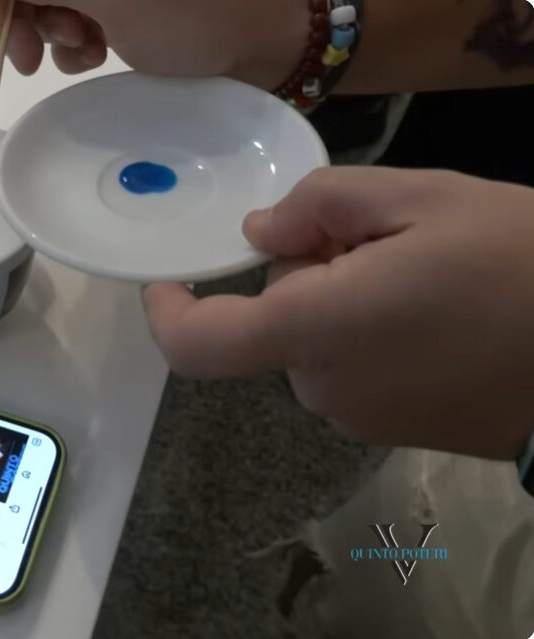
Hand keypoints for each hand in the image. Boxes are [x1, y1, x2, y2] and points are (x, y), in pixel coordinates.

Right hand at [0, 0, 308, 89]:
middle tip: (45, 56)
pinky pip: (80, 17)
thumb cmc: (190, 14)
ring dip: (56, 32)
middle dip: (31, 15)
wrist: (266, 42)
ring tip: (89, 53)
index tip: (12, 44)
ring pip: (52, 1)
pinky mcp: (128, 3)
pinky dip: (78, 42)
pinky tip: (98, 58)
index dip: (2, 1)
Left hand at [143, 167, 533, 460]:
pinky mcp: (394, 432)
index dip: (167, 313)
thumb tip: (261, 232)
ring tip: (428, 276)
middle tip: (384, 241)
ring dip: (342, 304)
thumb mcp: (424, 199)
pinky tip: (439, 314)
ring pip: (315, 344)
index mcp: (317, 331)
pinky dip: (370, 337)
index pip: (200, 345)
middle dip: (305, 276)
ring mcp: (359, 420)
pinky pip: (352, 372)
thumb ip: (322, 205)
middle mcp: (323, 388)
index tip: (166, 279)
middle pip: (273, 324)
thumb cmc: (520, 267)